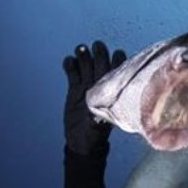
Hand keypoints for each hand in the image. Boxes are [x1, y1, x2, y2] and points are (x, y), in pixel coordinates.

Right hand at [62, 41, 125, 155]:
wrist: (81, 142)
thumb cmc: (95, 135)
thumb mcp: (98, 128)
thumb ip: (98, 118)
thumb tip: (97, 115)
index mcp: (111, 93)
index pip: (118, 73)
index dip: (118, 62)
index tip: (118, 53)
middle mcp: (100, 87)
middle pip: (101, 65)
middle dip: (100, 54)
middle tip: (96, 46)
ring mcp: (87, 87)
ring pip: (86, 66)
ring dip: (84, 56)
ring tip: (80, 49)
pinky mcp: (74, 90)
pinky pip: (72, 73)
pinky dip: (70, 66)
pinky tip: (68, 62)